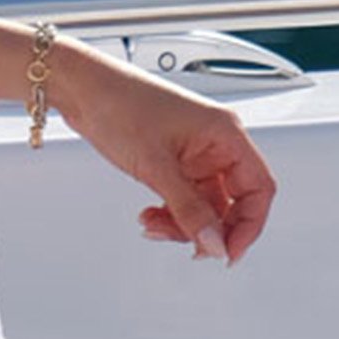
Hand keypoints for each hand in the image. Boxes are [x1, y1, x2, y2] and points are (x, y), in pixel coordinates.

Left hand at [52, 44, 277, 264]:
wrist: (80, 87)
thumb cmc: (117, 102)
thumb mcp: (156, 165)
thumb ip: (188, 209)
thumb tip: (213, 243)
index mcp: (225, 133)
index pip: (258, 188)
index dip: (249, 224)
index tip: (228, 251)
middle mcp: (214, 142)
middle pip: (233, 201)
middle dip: (210, 227)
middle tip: (192, 247)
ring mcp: (193, 151)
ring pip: (204, 203)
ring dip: (183, 222)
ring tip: (155, 225)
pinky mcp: (172, 159)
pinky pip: (184, 197)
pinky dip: (170, 212)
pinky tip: (150, 215)